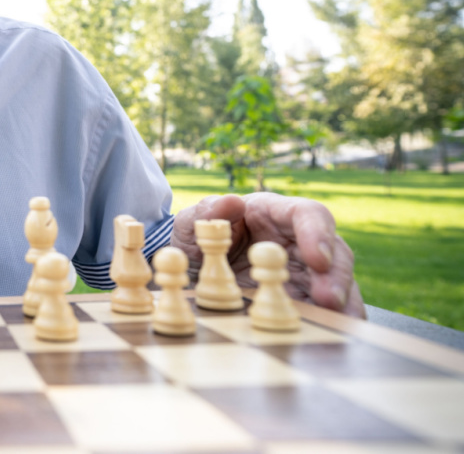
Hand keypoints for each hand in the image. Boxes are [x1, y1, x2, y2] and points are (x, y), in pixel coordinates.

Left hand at [171, 193, 364, 317]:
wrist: (191, 271)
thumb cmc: (196, 239)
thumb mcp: (190, 226)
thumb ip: (206, 214)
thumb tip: (231, 201)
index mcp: (273, 213)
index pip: (307, 214)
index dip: (317, 233)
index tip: (318, 258)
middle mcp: (296, 240)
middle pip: (333, 251)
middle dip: (335, 274)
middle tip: (329, 299)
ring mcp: (304, 271)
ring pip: (337, 281)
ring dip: (342, 300)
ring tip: (336, 319)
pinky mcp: (303, 298)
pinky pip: (327, 308)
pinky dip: (336, 320)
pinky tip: (336, 332)